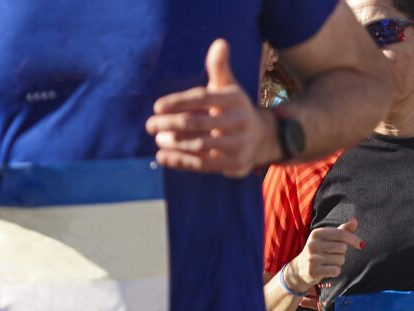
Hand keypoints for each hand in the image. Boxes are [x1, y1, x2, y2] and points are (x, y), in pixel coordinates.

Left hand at [147, 39, 278, 177]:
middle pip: (198, 123)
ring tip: (157, 139)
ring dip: (173, 143)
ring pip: (199, 145)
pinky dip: (180, 161)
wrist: (263, 138)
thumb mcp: (229, 87)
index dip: (178, 102)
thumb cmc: (234, 109)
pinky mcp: (233, 164)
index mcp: (233, 99)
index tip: (157, 107)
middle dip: (170, 124)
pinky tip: (162, 157)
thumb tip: (220, 43)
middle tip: (150, 125)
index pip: (202, 98)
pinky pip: (203, 164)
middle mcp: (238, 121)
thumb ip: (219, 67)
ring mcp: (237, 144)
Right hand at [286, 217, 361, 292]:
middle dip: (342, 253)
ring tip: (328, 262)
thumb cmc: (319, 251)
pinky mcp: (313, 271)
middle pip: (342, 248)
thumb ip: (342, 230)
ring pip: (340, 260)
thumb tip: (355, 221)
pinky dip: (335, 271)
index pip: (341, 234)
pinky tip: (327, 270)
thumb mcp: (327, 238)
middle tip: (332, 255)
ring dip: (339, 263)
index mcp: (316, 233)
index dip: (353, 239)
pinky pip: (335, 271)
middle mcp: (313, 244)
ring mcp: (312, 258)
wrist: (300, 269)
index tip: (361, 245)